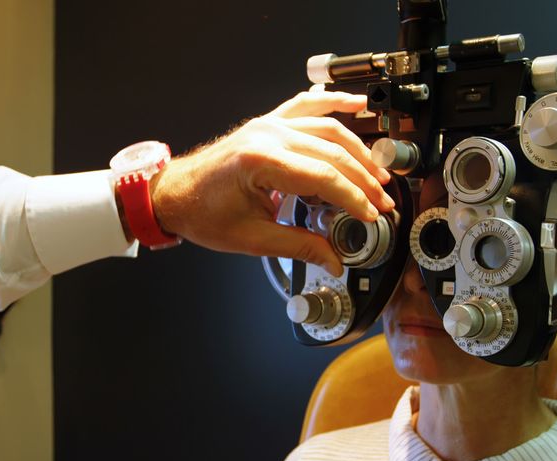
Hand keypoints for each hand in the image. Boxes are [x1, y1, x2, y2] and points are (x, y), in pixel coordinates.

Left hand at [148, 90, 392, 275]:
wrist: (174, 194)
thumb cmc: (203, 214)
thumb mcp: (253, 239)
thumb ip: (300, 246)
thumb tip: (334, 260)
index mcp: (261, 161)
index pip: (324, 177)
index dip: (354, 199)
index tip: (371, 216)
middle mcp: (267, 135)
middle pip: (332, 152)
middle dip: (363, 180)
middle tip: (382, 202)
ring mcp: (268, 124)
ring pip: (327, 128)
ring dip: (358, 151)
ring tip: (378, 175)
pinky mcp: (267, 123)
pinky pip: (307, 105)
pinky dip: (334, 103)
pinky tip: (357, 105)